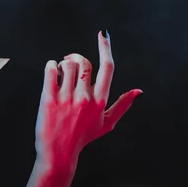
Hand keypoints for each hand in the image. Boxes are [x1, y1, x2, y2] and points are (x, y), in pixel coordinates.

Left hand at [34, 30, 142, 166]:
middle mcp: (85, 98)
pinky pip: (50, 71)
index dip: (105, 47)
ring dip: (63, 63)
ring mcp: (66, 98)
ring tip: (60, 72)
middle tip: (70, 61)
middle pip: (84, 62)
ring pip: (67, 65)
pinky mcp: (49, 99)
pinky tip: (52, 70)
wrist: (59, 153)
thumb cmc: (83, 137)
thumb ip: (123, 105)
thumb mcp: (106, 124)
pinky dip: (51, 65)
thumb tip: (139, 91)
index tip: (103, 33)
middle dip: (76, 57)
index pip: (107, 68)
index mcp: (100, 101)